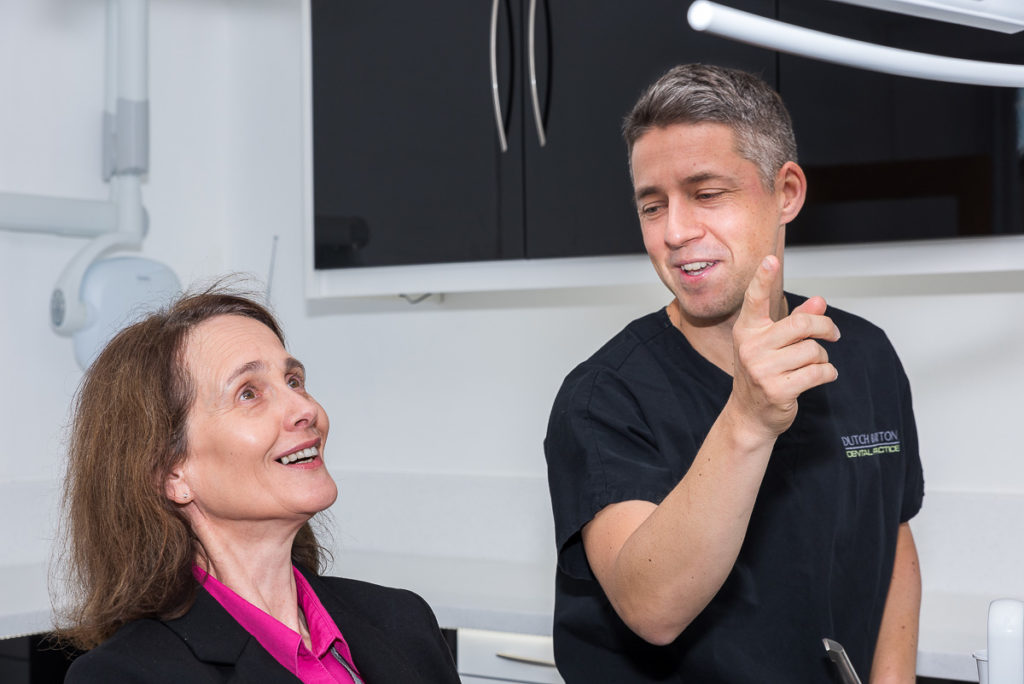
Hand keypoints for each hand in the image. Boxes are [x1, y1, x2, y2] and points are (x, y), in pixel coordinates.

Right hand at [730, 255, 839, 438]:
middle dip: (825, 328)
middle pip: (801, 325)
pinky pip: (818, 372)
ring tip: (814, 365)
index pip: (755, 299)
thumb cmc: (763, 372)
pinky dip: (827, 373)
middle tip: (834, 334)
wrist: (749, 414)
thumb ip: (796, 320)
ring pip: (813, 351)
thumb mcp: (774, 343)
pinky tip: (821, 376)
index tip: (770, 260)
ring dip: (822, 357)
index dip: (763, 278)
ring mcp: (762, 369)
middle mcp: (751, 347)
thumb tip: (819, 301)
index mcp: (747, 330)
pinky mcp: (777, 389)